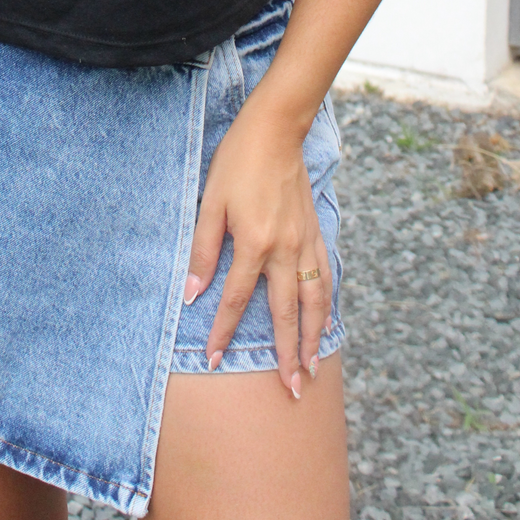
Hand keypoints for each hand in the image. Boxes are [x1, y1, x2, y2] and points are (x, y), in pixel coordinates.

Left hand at [183, 106, 330, 397]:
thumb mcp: (210, 202)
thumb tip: (193, 292)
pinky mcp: (316, 230)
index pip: (235, 299)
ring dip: (314, 336)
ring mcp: (306, 241)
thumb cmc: (237, 162)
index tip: (216, 361)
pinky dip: (327, 302)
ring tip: (314, 367)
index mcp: (255, 243)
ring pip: (315, 300)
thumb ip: (204, 249)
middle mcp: (286, 249)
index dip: (223, 332)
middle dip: (288, 353)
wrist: (275, 130)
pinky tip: (325, 317)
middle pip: (287, 312)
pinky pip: (326, 275)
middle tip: (292, 389)